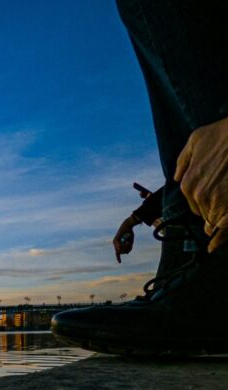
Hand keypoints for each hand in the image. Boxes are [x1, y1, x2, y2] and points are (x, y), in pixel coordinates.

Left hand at [112, 214, 136, 262]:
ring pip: (121, 250)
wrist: (127, 226)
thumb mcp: (131, 242)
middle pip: (122, 252)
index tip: (120, 263)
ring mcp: (114, 242)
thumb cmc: (129, 234)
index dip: (118, 258)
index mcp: (118, 245)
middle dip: (127, 249)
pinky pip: (120, 246)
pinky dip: (125, 245)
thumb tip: (127, 253)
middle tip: (130, 244)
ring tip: (129, 241)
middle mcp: (115, 244)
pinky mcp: (115, 240)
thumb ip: (129, 248)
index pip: (118, 253)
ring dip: (127, 247)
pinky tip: (127, 242)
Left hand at [174, 116, 227, 252]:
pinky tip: (212, 248)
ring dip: (219, 220)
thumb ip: (183, 160)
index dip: (204, 204)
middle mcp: (198, 195)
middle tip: (224, 201)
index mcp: (187, 182)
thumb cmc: (223, 133)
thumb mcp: (195, 140)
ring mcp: (216, 202)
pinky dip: (219, 240)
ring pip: (214, 221)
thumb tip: (176, 177)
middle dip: (213, 211)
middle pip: (204, 213)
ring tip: (224, 209)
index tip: (213, 203)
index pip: (194, 204)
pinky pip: (223, 230)